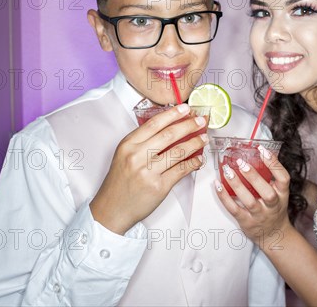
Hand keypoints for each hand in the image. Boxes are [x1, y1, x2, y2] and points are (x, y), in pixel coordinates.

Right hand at [90, 104, 207, 233]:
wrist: (112, 209)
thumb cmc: (120, 182)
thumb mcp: (123, 155)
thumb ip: (141, 141)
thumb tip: (168, 127)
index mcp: (128, 145)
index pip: (154, 124)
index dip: (172, 114)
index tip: (185, 108)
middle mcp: (137, 156)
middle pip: (169, 135)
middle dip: (189, 125)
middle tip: (201, 120)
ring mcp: (148, 172)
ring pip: (178, 152)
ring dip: (195, 143)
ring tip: (204, 139)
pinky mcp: (158, 187)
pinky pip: (181, 170)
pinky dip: (193, 163)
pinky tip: (198, 159)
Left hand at [215, 145, 291, 250]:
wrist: (274, 235)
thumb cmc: (274, 209)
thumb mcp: (279, 193)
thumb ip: (271, 176)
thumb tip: (258, 153)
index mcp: (282, 194)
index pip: (283, 178)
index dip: (274, 164)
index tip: (263, 150)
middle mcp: (273, 206)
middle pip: (267, 193)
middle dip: (254, 177)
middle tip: (241, 163)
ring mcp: (259, 215)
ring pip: (249, 201)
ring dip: (237, 185)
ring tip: (227, 171)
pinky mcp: (246, 222)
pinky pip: (234, 209)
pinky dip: (224, 197)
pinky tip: (218, 185)